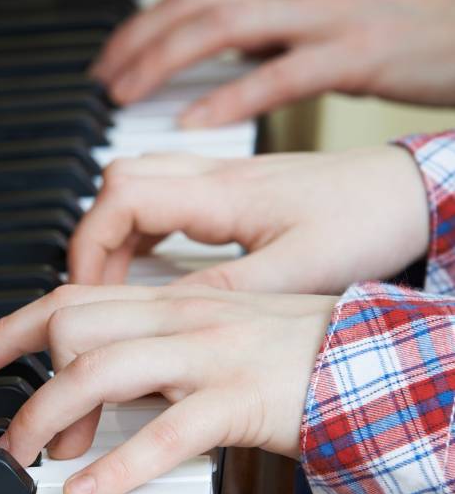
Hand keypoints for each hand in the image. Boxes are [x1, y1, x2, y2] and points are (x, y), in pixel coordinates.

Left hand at [0, 285, 336, 493]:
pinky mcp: (242, 401)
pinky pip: (167, 434)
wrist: (374, 362)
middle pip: (71, 326)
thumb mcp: (219, 330)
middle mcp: (184, 318)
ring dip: (48, 419)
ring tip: (30, 461)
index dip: (11, 326)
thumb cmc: (296, 352)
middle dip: (24, 383)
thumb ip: (161, 342)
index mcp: (176, 301)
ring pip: (101, 372)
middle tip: (16, 438)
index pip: (73, 296)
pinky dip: (118, 468)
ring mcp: (211, 356)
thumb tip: (101, 370)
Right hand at [68, 147, 429, 293]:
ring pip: (138, 184)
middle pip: (117, 183)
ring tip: (116, 285)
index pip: (121, 198)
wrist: (409, 193)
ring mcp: (223, 179)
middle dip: (92, 238)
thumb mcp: (298, 271)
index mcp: (223, 194)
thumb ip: (224, 292)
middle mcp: (215, 177)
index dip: (88, 245)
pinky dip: (144, 228)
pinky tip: (155, 263)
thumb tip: (159, 316)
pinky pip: (166, 195)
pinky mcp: (236, 189)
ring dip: (116, 232)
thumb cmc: (367, 221)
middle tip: (94, 292)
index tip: (83, 293)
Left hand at [88, 0, 454, 125]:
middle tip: (103, 81)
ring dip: (163, 62)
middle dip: (137, 40)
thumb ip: (282, 26)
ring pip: (222, 28)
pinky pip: (279, 76)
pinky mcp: (355, 55)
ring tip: (125, 96)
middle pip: (195, 1)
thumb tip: (234, 52)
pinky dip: (228, 98)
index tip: (115, 57)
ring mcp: (328, 15)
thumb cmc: (415, 28)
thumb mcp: (338, 10)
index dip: (146, 21)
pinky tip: (193, 120)